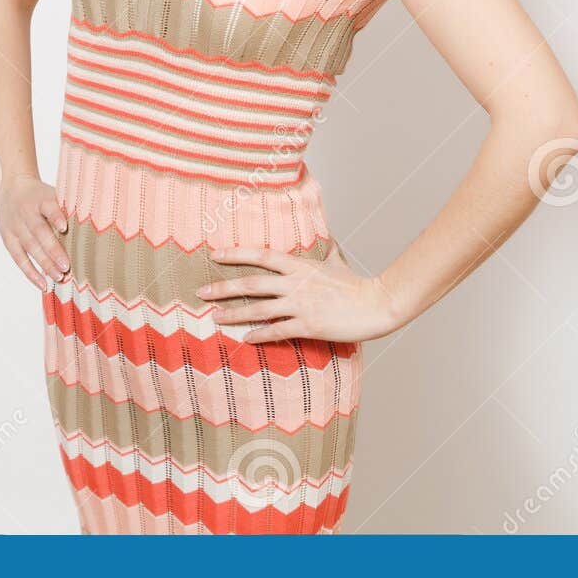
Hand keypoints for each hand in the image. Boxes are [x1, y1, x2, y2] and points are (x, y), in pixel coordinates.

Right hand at [0, 174, 70, 290]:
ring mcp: (15, 226)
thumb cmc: (38, 196)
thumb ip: (67, 207)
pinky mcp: (8, 238)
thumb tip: (94, 223)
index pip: (48, 207)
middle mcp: (26, 212)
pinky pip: (19, 258)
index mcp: (40, 199)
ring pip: (29, 247)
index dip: (56, 216)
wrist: (9, 187)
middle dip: (53, 250)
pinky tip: (42, 284)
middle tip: (66, 266)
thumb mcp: (51, 194)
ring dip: (44, 263)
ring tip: (59, 277)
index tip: (65, 227)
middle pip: (39, 232)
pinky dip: (30, 272)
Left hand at [197, 244, 401, 343]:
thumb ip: (326, 251)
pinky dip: (259, 335)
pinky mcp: (308, 325)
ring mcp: (301, 304)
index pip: (261, 255)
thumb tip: (328, 240)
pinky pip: (277, 331)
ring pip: (259, 309)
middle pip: (252, 283)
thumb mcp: (337, 261)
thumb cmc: (356, 284)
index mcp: (300, 265)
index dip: (236, 254)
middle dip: (224, 287)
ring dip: (234, 313)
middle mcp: (296, 283)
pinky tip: (245, 338)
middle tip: (202, 292)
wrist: (375, 304)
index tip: (215, 254)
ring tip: (215, 317)